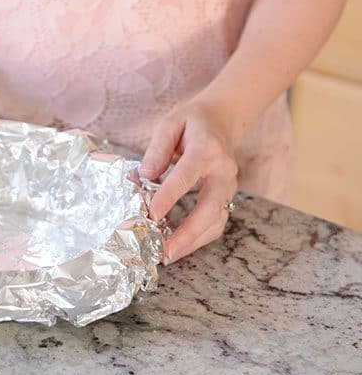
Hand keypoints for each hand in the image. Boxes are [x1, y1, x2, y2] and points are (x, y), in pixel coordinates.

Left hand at [141, 99, 238, 264]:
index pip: (186, 176)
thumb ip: (158, 148)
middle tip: (164, 251)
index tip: (151, 214)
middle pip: (210, 207)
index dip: (169, 196)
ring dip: (194, 241)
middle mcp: (223, 170)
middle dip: (187, 233)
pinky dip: (200, 238)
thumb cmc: (192, 121)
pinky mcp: (228, 196)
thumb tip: (145, 175)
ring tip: (168, 255)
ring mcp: (230, 185)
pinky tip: (181, 246)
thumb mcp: (171, 123)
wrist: (223, 119)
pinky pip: (218, 222)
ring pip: (217, 221)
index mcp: (207, 149)